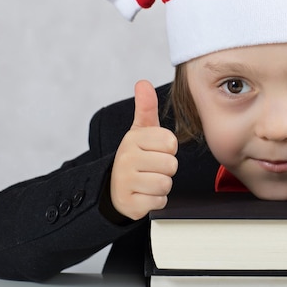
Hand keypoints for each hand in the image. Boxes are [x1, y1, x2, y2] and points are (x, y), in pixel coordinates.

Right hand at [110, 80, 177, 219]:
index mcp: (133, 138)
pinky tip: (145, 195)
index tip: (156, 151)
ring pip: (165, 184)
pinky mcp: (130, 204)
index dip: (168, 149)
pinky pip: (159, 202)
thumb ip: (146, 107)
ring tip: (149, 181)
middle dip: (166, 169)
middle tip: (152, 169)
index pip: (171, 142)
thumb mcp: (140, 131)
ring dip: (162, 186)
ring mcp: (126, 182)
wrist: (115, 189)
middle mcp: (126, 158)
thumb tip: (143, 83)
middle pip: (171, 165)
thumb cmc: (136, 157)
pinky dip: (156, 201)